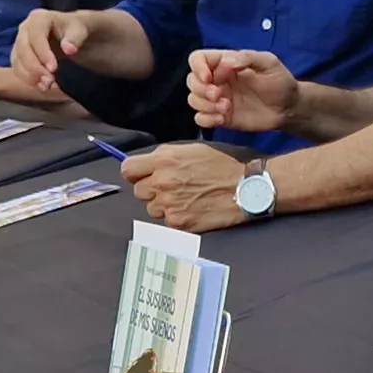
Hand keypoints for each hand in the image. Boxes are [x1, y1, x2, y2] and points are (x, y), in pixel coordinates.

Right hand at [8, 8, 83, 97]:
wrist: (71, 33)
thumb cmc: (75, 29)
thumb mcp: (80, 29)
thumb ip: (75, 38)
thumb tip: (68, 49)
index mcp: (39, 18)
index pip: (36, 36)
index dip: (43, 53)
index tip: (54, 68)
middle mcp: (25, 28)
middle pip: (23, 49)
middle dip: (35, 67)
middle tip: (50, 81)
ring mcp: (19, 42)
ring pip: (17, 60)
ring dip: (30, 76)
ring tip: (47, 86)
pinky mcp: (19, 55)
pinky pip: (17, 68)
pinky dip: (28, 79)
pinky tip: (41, 86)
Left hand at [122, 141, 247, 230]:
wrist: (245, 188)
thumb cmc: (221, 166)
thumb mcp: (191, 150)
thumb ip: (165, 156)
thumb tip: (147, 163)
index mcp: (164, 160)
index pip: (128, 169)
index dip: (136, 173)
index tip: (143, 175)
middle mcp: (162, 182)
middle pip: (138, 191)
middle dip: (151, 189)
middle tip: (172, 187)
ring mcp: (169, 204)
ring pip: (151, 208)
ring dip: (163, 205)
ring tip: (185, 198)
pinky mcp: (178, 222)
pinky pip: (166, 222)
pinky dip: (176, 217)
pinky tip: (192, 209)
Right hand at [185, 49, 298, 131]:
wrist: (289, 107)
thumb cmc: (280, 81)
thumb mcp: (269, 63)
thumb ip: (247, 58)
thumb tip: (226, 62)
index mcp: (225, 63)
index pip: (198, 59)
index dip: (197, 67)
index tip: (209, 77)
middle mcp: (218, 80)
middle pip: (192, 81)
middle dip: (201, 89)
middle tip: (219, 94)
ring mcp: (218, 100)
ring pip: (193, 100)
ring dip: (205, 104)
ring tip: (226, 107)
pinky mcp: (221, 117)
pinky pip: (200, 119)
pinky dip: (206, 119)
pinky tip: (221, 118)